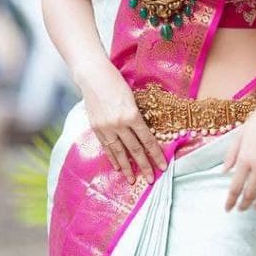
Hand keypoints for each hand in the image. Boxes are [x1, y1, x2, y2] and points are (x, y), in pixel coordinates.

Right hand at [76, 58, 166, 184]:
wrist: (93, 75)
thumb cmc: (116, 82)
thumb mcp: (133, 98)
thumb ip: (137, 117)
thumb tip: (145, 135)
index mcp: (132, 115)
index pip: (148, 140)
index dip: (156, 155)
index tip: (163, 166)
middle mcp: (119, 124)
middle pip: (134, 150)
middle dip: (144, 166)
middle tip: (151, 179)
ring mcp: (106, 127)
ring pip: (119, 152)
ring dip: (127, 167)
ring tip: (132, 179)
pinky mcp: (96, 127)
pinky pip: (106, 146)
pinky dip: (112, 157)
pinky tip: (117, 166)